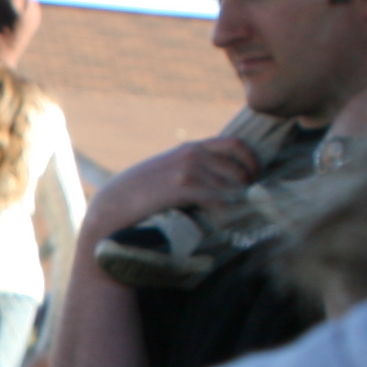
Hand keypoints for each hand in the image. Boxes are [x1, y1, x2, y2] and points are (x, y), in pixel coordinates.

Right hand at [88, 136, 258, 241]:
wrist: (113, 204)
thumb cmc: (140, 193)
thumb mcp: (167, 170)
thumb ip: (191, 168)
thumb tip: (219, 180)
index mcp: (191, 148)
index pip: (236, 144)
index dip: (251, 161)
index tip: (254, 178)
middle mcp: (192, 154)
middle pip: (238, 167)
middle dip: (248, 187)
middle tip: (247, 203)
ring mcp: (187, 170)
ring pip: (232, 184)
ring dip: (239, 201)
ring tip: (239, 215)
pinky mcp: (182, 189)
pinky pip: (217, 199)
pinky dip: (226, 212)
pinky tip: (224, 222)